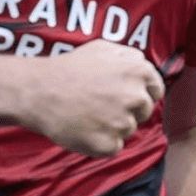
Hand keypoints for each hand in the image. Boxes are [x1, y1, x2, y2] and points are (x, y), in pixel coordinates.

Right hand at [22, 41, 164, 156]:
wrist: (39, 92)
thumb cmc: (70, 68)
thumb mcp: (103, 48)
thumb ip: (130, 56)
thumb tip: (144, 66)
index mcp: (139, 72)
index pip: (156, 90)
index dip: (141, 93)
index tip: (124, 96)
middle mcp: (135, 97)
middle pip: (144, 112)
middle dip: (128, 110)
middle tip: (101, 104)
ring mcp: (122, 123)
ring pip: (128, 130)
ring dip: (112, 126)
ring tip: (88, 114)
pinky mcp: (107, 145)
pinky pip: (113, 147)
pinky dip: (101, 142)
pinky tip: (84, 128)